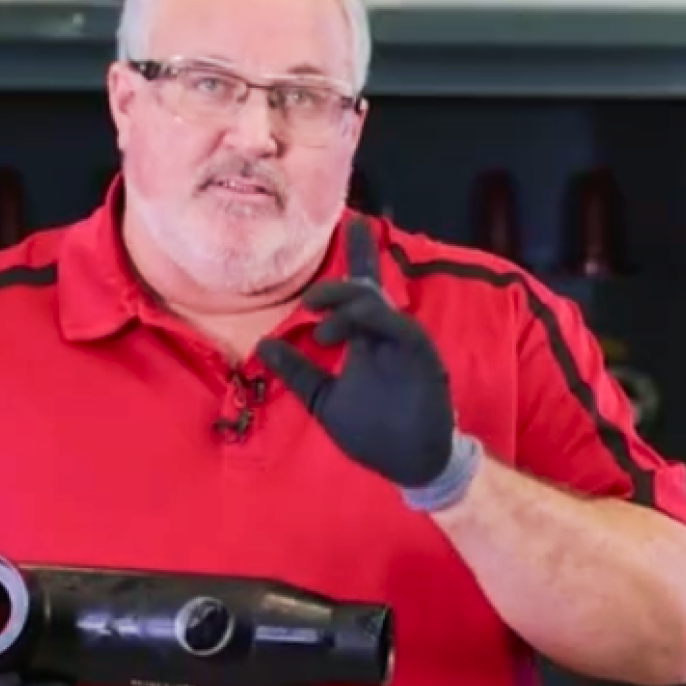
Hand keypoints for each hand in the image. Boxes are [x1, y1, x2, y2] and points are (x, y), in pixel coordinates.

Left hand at [258, 222, 464, 491]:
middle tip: (311, 296)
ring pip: (377, 304)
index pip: (359, 291)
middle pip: (367, 288)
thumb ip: (298, 372)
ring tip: (317, 316)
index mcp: (366, 339)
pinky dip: (371, 322)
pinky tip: (340, 330)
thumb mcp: (323, 400)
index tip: (351, 221)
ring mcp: (405, 344)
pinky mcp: (422, 358)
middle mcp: (386, 334)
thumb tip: (263, 344)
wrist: (408, 464)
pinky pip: (398, 328)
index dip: (357, 254)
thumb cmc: (373, 432)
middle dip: (342, 279)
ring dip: (346, 302)